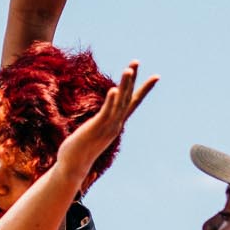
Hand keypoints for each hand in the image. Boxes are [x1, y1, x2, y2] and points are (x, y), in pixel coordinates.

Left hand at [54, 59, 157, 184]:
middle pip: (127, 98)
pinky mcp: (96, 129)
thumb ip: (99, 124)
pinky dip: (111, 101)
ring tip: (129, 69)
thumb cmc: (79, 149)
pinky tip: (113, 89)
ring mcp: (107, 127)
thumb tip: (100, 119)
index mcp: (115, 123)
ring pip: (119, 103)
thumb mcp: (93, 132)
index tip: (156, 76)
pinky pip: (106, 113)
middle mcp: (115, 124)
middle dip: (132, 79)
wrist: (73, 167)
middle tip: (136, 61)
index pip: (132, 102)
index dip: (143, 88)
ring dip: (124, 85)